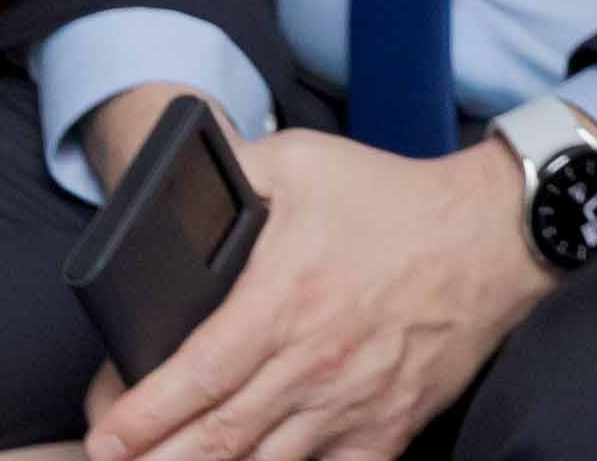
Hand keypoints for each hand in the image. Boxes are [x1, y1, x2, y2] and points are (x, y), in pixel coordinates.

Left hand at [83, 129, 539, 460]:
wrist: (491, 237)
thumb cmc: (393, 201)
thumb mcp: (304, 162)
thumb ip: (233, 169)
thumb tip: (169, 185)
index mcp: (287, 297)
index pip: (198, 374)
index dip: (142, 414)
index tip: (104, 435)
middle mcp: (316, 360)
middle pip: (218, 437)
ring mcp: (353, 403)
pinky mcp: (387, 428)